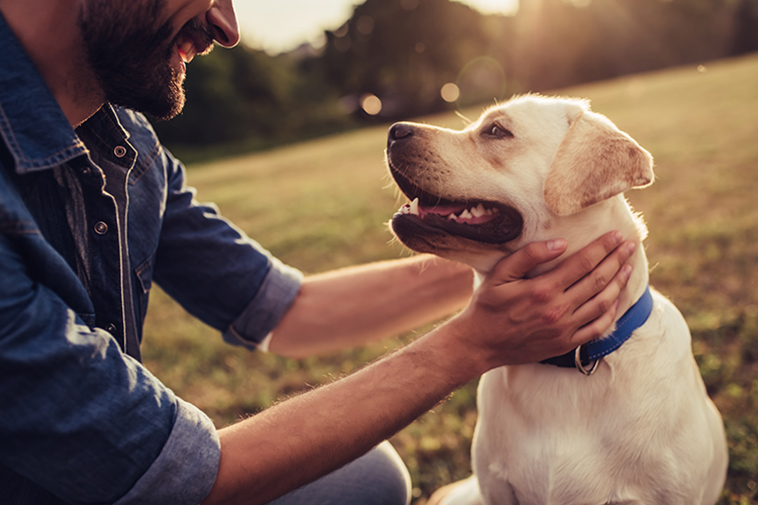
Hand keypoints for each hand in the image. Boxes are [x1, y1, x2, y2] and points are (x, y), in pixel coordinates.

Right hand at [452, 231, 635, 369]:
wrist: (480, 344)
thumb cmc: (487, 305)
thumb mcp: (500, 274)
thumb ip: (528, 256)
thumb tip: (560, 243)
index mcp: (543, 289)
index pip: (583, 263)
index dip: (603, 247)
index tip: (617, 235)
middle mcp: (558, 310)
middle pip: (598, 280)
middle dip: (617, 260)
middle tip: (630, 246)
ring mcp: (564, 329)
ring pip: (602, 303)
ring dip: (619, 283)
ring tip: (628, 267)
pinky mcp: (565, 344)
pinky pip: (597, 328)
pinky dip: (611, 312)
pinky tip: (616, 299)